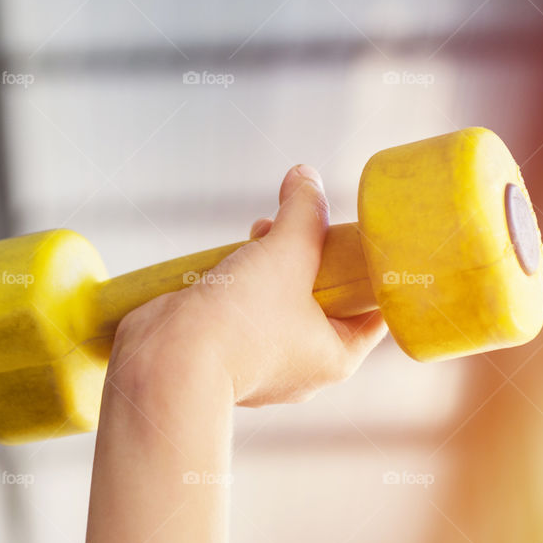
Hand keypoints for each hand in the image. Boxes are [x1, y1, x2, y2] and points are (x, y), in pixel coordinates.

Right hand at [111, 164, 386, 406]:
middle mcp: (303, 365)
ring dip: (273, 264)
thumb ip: (304, 212)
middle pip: (325, 299)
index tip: (358, 239)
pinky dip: (243, 282)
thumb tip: (305, 177)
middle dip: (312, 257)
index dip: (371, 272)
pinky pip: (247, 311)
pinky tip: (232, 257)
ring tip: (259, 234)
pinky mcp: (227, 352)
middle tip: (300, 228)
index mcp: (335, 357)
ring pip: (282, 302)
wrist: (168, 361)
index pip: (374, 312)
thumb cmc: (238, 324)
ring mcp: (263, 361)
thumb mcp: (287, 252)